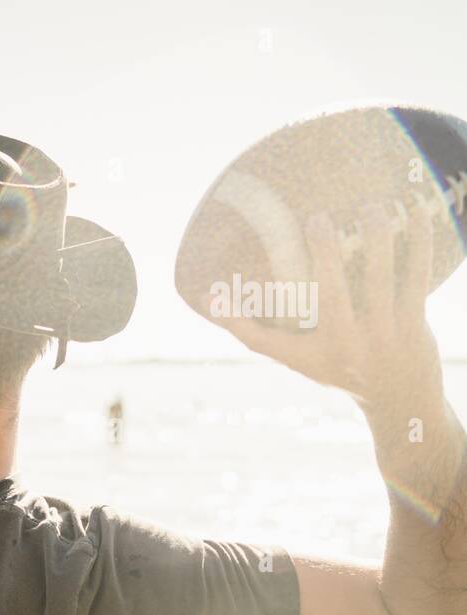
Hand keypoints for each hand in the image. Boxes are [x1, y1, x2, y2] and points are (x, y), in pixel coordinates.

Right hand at [208, 203, 442, 411]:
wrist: (400, 396)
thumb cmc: (337, 366)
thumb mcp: (296, 356)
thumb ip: (256, 331)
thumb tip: (209, 297)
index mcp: (312, 352)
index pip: (265, 340)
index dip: (237, 320)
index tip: (212, 291)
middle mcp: (348, 342)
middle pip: (332, 295)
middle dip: (324, 255)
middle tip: (316, 217)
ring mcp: (384, 330)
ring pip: (380, 278)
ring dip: (377, 238)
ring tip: (371, 206)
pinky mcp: (414, 317)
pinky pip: (417, 274)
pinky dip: (419, 241)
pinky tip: (419, 211)